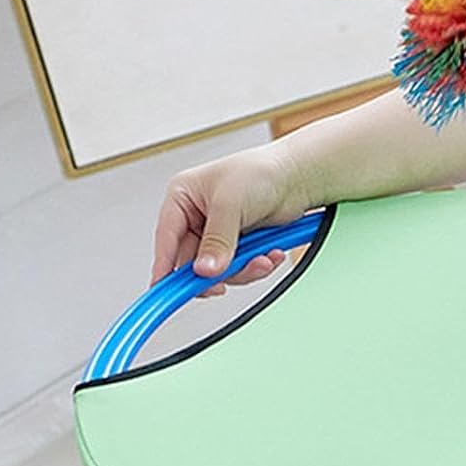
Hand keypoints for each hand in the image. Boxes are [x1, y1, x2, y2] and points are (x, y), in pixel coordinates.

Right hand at [151, 144, 311, 297]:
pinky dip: (256, 266)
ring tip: (263, 259)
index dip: (165, 267)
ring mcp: (218, 232)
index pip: (166, 238)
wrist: (300, 175)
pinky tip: (271, 255)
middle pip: (192, 261)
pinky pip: (239, 268)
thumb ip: (217, 240)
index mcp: (183, 197)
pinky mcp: (239, 243)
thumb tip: (205, 270)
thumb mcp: (231, 203)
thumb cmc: (263, 171)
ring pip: (217, 270)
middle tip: (230, 274)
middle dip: (217, 270)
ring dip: (242, 269)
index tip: (166, 294)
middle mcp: (197, 216)